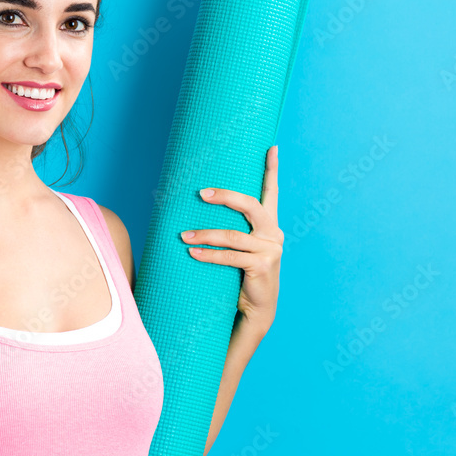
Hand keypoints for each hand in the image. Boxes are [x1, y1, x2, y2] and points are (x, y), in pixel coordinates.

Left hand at [181, 145, 282, 334]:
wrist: (256, 308)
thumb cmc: (242, 273)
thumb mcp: (241, 247)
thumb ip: (233, 229)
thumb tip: (199, 207)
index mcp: (270, 224)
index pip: (272, 192)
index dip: (272, 170)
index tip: (272, 148)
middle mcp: (273, 233)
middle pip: (250, 205)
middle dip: (225, 196)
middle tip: (201, 193)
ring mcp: (270, 249)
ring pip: (233, 235)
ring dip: (205, 234)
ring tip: (182, 235)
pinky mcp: (262, 266)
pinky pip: (230, 256)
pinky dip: (209, 254)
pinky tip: (192, 251)